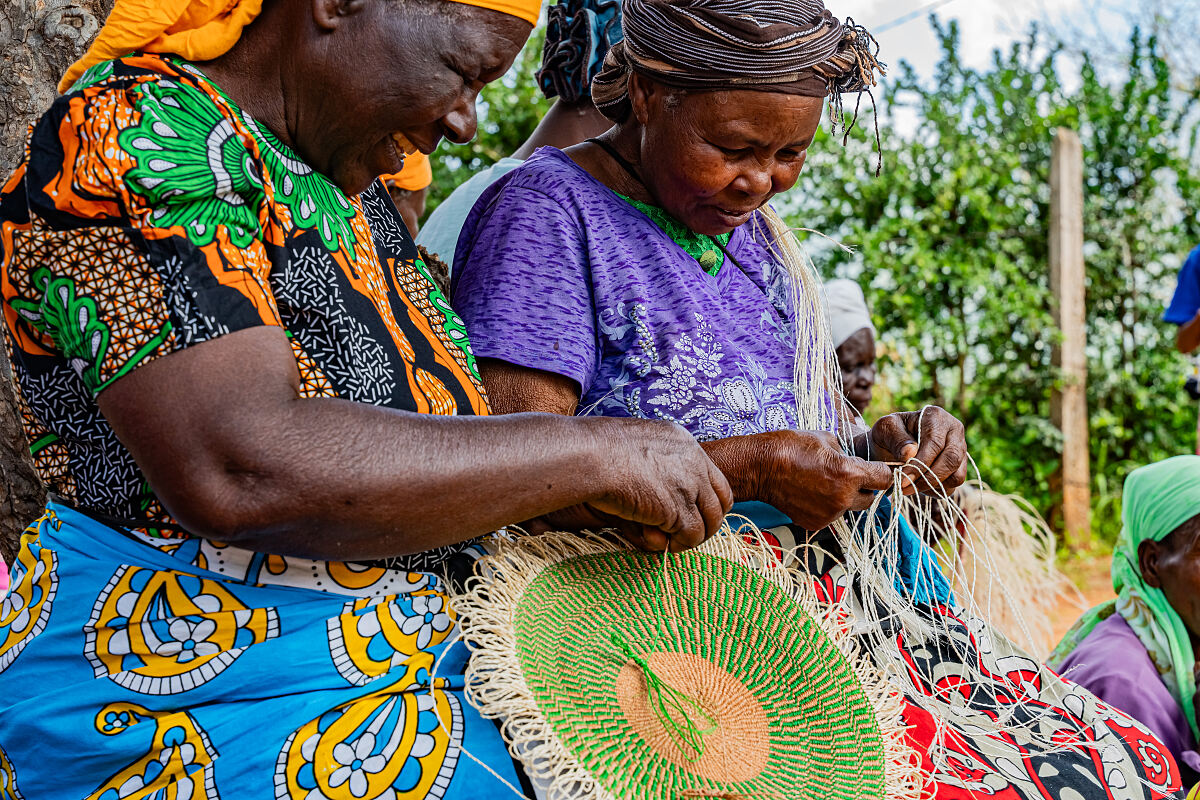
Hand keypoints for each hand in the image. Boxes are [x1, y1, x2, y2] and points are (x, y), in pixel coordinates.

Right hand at [584, 418, 732, 552]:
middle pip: (721, 501)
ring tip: (674, 542)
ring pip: (709, 522)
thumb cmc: (598, 449)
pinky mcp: (678, 509)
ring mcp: (690, 485)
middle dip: (708, 521)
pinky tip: (663, 543)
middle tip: (688, 533)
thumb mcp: (638, 443)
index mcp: (684, 443)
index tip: (694, 513)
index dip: (707, 500)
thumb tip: (654, 476)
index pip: (714, 478)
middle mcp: (694, 462)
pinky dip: (680, 545)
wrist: (590, 455)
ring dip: (693, 537)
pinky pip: (692, 535)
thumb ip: (654, 458)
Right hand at [750, 430, 895, 529]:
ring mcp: (829, 514)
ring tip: (824, 482)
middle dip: (865, 487)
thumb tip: (855, 459)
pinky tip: (811, 492)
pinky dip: (827, 506)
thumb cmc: (791, 447)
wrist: (759, 468)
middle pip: (871, 498)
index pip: (885, 479)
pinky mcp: (815, 523)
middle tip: (851, 476)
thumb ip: (847, 453)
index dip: (884, 472)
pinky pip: (831, 515)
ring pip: (850, 507)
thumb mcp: (826, 438)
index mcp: (849, 474)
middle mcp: (843, 498)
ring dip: (845, 497)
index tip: (878, 469)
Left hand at [857, 406, 967, 493]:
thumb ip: (896, 438)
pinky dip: (935, 490)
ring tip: (909, 488)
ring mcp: (960, 450)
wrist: (888, 445)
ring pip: (956, 475)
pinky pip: (953, 485)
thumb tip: (910, 453)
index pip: (935, 444)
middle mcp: (954, 431)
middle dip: (927, 478)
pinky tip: (917, 486)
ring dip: (931, 486)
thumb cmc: (887, 435)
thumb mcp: (884, 430)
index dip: (920, 464)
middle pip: (951, 460)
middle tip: (905, 488)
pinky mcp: (958, 467)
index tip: (903, 478)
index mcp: (936, 416)